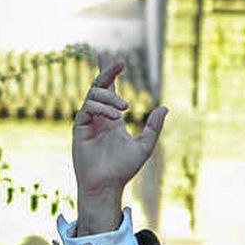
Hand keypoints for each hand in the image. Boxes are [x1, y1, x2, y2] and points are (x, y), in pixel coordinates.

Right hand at [71, 60, 167, 231]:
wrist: (107, 185)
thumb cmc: (124, 169)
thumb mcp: (144, 146)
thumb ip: (153, 127)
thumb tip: (165, 107)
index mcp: (112, 118)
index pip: (110, 90)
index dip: (110, 73)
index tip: (116, 59)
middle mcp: (99, 116)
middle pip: (99, 86)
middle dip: (107, 71)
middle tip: (120, 64)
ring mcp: (88, 121)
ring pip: (93, 95)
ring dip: (109, 97)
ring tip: (125, 109)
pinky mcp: (79, 128)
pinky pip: (87, 108)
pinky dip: (101, 108)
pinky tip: (115, 117)